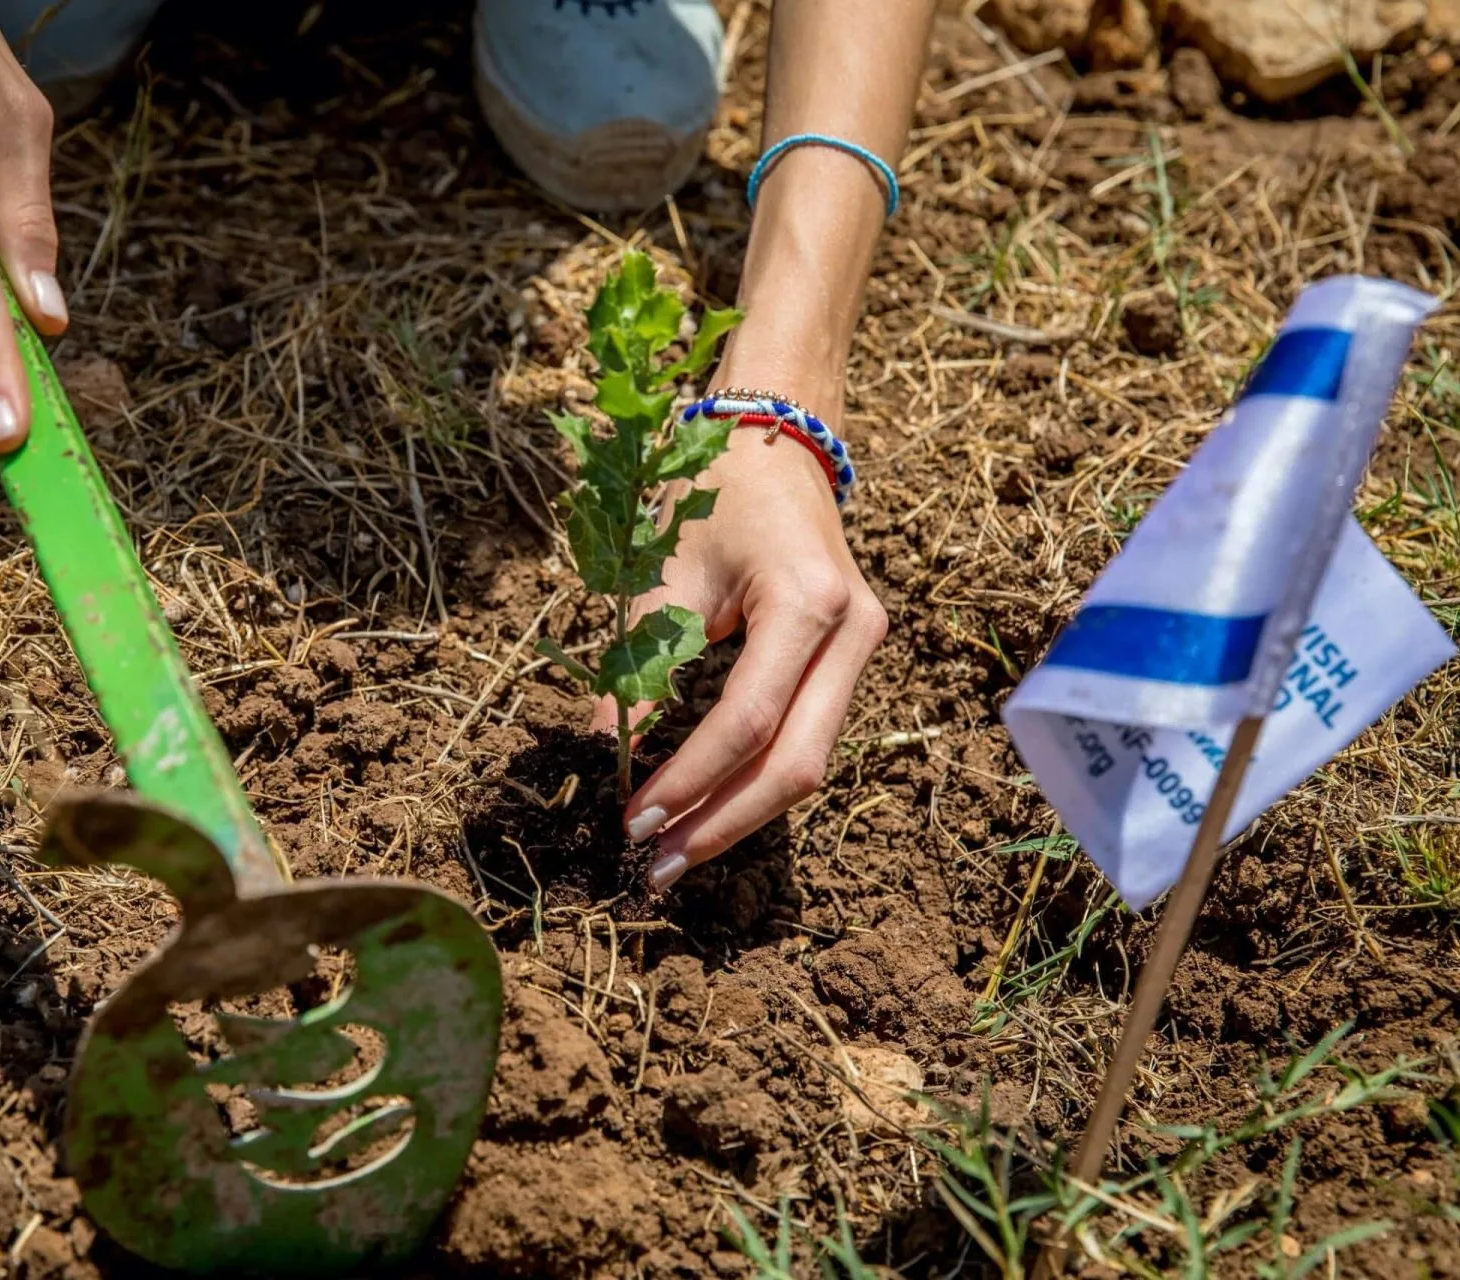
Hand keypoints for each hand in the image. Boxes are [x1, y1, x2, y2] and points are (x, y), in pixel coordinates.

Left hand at [593, 393, 887, 890]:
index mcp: (807, 602)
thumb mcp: (666, 574)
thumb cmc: (715, 491)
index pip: (746, 720)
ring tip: (672, 853)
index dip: (688, 780)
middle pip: (795, 763)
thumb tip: (597, 751)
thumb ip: (639, 665)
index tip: (632, 821)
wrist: (776, 438)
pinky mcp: (850, 659)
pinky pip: (806, 735)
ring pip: (807, 760)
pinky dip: (753, 778)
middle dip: (721, 823)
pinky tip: (705, 808)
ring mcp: (862, 649)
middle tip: (655, 869)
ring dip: (737, 812)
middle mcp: (852, 632)